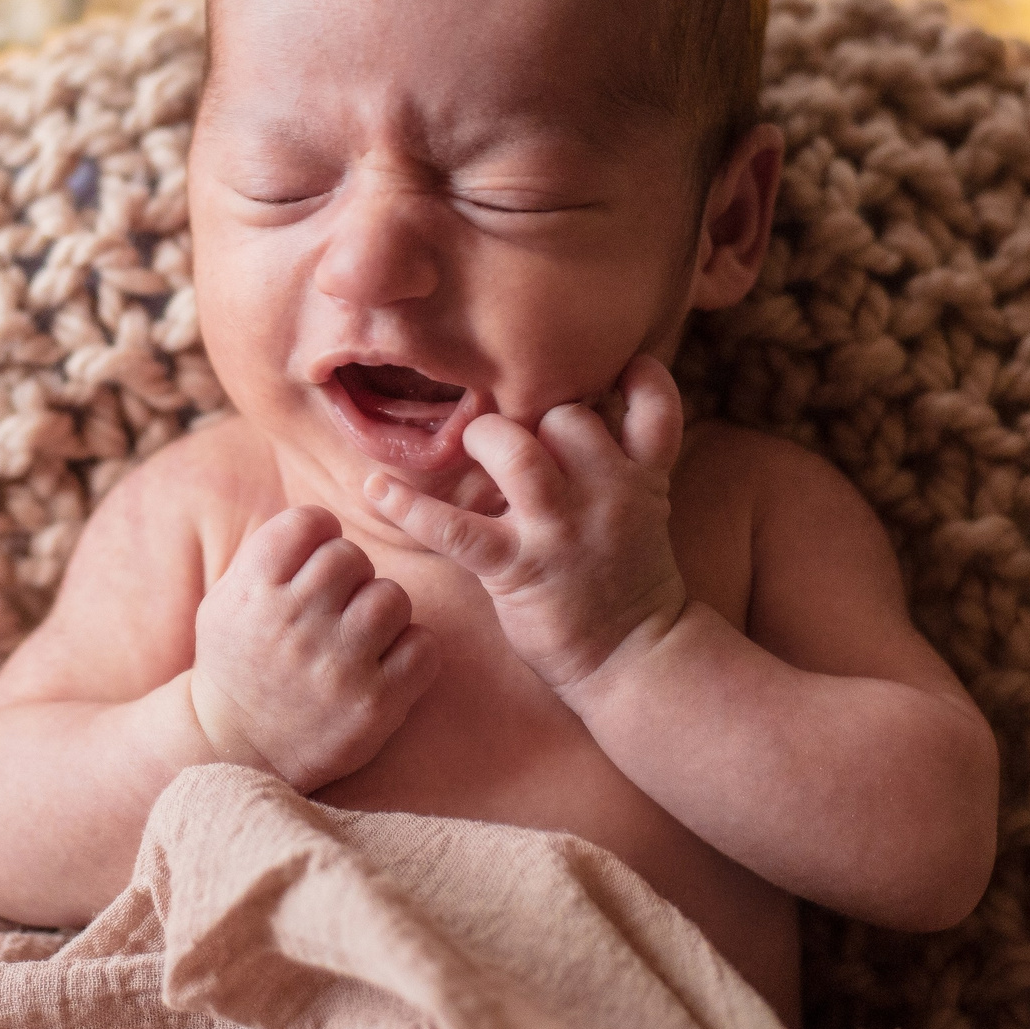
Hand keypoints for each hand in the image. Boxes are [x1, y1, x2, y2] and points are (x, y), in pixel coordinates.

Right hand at [187, 505, 439, 792]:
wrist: (235, 749)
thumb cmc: (238, 661)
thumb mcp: (229, 598)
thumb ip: (272, 554)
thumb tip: (327, 520)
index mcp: (254, 590)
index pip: (310, 523)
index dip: (319, 535)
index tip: (313, 561)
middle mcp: (294, 623)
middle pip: (352, 557)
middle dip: (350, 576)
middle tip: (336, 605)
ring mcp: (337, 665)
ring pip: (392, 596)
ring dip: (382, 610)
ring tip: (361, 634)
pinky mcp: (374, 705)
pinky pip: (422, 646)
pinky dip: (411, 650)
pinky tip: (385, 663)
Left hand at [363, 353, 687, 696]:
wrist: (637, 658)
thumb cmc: (629, 578)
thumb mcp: (645, 509)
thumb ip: (617, 458)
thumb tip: (565, 408)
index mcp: (642, 477)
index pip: (655, 404)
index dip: (637, 378)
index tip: (615, 370)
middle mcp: (606, 493)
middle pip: (567, 416)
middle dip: (537, 413)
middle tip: (517, 435)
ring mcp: (560, 530)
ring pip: (518, 453)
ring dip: (485, 438)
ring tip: (473, 445)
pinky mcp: (518, 567)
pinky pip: (452, 528)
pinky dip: (408, 506)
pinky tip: (374, 488)